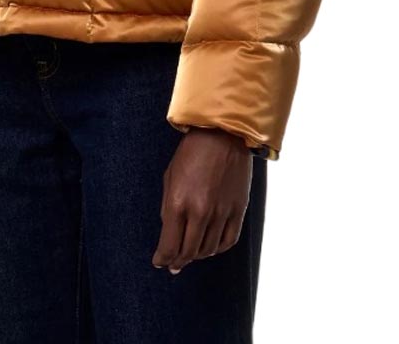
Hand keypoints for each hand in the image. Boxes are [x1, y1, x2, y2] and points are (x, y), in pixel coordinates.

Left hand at [152, 128, 252, 273]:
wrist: (222, 134)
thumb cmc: (191, 153)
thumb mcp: (170, 178)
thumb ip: (168, 209)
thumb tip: (169, 237)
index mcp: (178, 202)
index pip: (169, 245)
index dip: (162, 258)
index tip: (160, 262)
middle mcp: (200, 212)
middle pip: (188, 252)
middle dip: (178, 261)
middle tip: (174, 264)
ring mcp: (221, 213)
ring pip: (208, 250)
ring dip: (197, 255)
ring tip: (191, 254)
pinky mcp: (238, 210)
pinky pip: (227, 241)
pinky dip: (217, 249)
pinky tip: (210, 247)